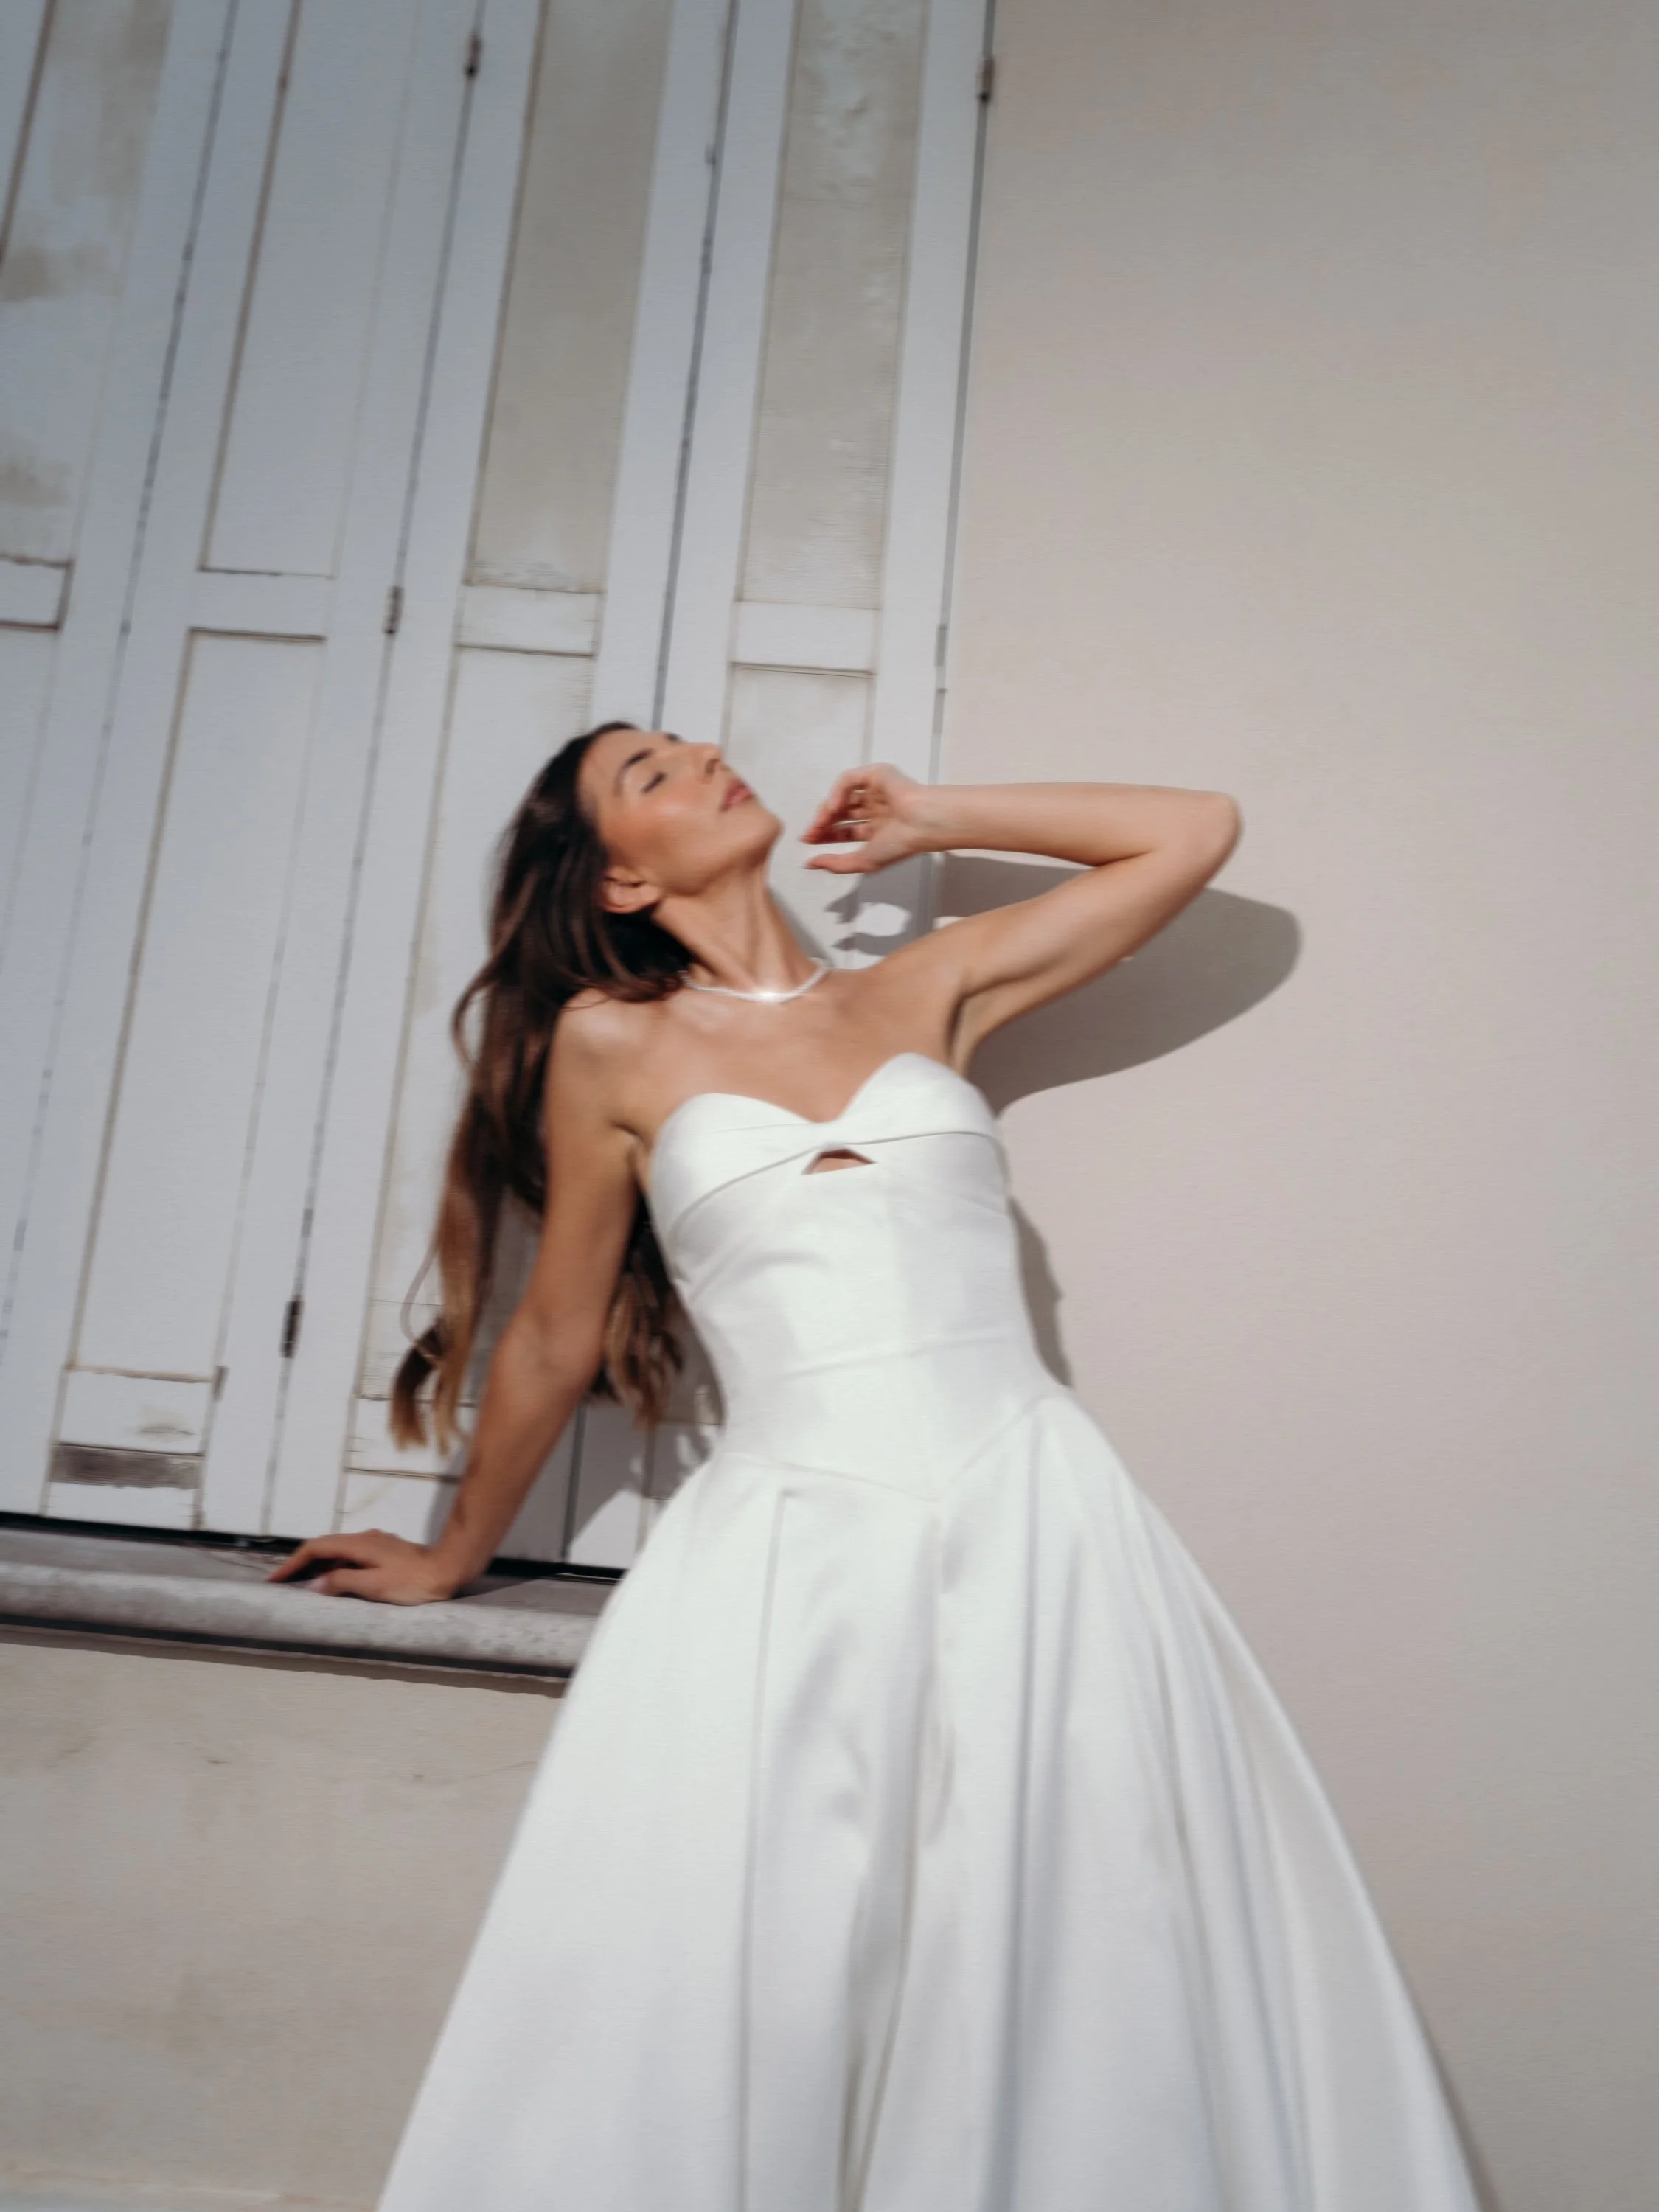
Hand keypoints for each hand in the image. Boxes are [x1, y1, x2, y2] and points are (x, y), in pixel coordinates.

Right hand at [265, 1527, 463, 1603]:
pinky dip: (335, 1568)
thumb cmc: (413, 1581)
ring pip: (338, 1552)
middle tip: (284, 1582)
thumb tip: (315, 1584)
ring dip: (318, 1566)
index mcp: (358, 1544)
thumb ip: (342, 1582)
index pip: (315, 1547)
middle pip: (324, 1547)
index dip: (293, 1562)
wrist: (447, 1571)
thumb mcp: (374, 1585)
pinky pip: (351, 1557)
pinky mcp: (384, 1553)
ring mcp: (375, 1544)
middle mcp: (364, 1538)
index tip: (276, 1578)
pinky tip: (335, 1583)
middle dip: (301, 1563)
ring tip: (303, 1585)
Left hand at [800, 763, 924, 874]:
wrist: (921, 822)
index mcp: (876, 829)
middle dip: (822, 824)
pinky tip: (834, 806)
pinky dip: (837, 792)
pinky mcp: (876, 775)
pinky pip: (849, 780)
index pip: (843, 830)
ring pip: (842, 797)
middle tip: (810, 833)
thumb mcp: (863, 862)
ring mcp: (875, 791)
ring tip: (820, 823)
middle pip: (839, 814)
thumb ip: (836, 864)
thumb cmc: (898, 845)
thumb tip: (809, 864)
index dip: (824, 835)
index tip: (807, 841)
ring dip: (827, 810)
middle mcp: (875, 810)